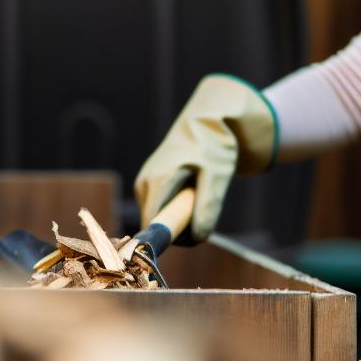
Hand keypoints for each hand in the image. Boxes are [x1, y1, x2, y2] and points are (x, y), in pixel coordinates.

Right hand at [132, 75, 275, 242]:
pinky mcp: (148, 185)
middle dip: (181, 227)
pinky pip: (160, 209)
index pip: (152, 226)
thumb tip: (197, 238)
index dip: (173, 237)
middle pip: (156, 224)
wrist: (205, 123)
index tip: (195, 232)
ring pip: (159, 218)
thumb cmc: (212, 146)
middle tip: (204, 209)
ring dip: (180, 217)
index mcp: (156, 182)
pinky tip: (190, 191)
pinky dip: (177, 209)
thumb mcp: (217, 176)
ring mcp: (143, 184)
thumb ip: (208, 207)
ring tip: (198, 194)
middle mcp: (143, 184)